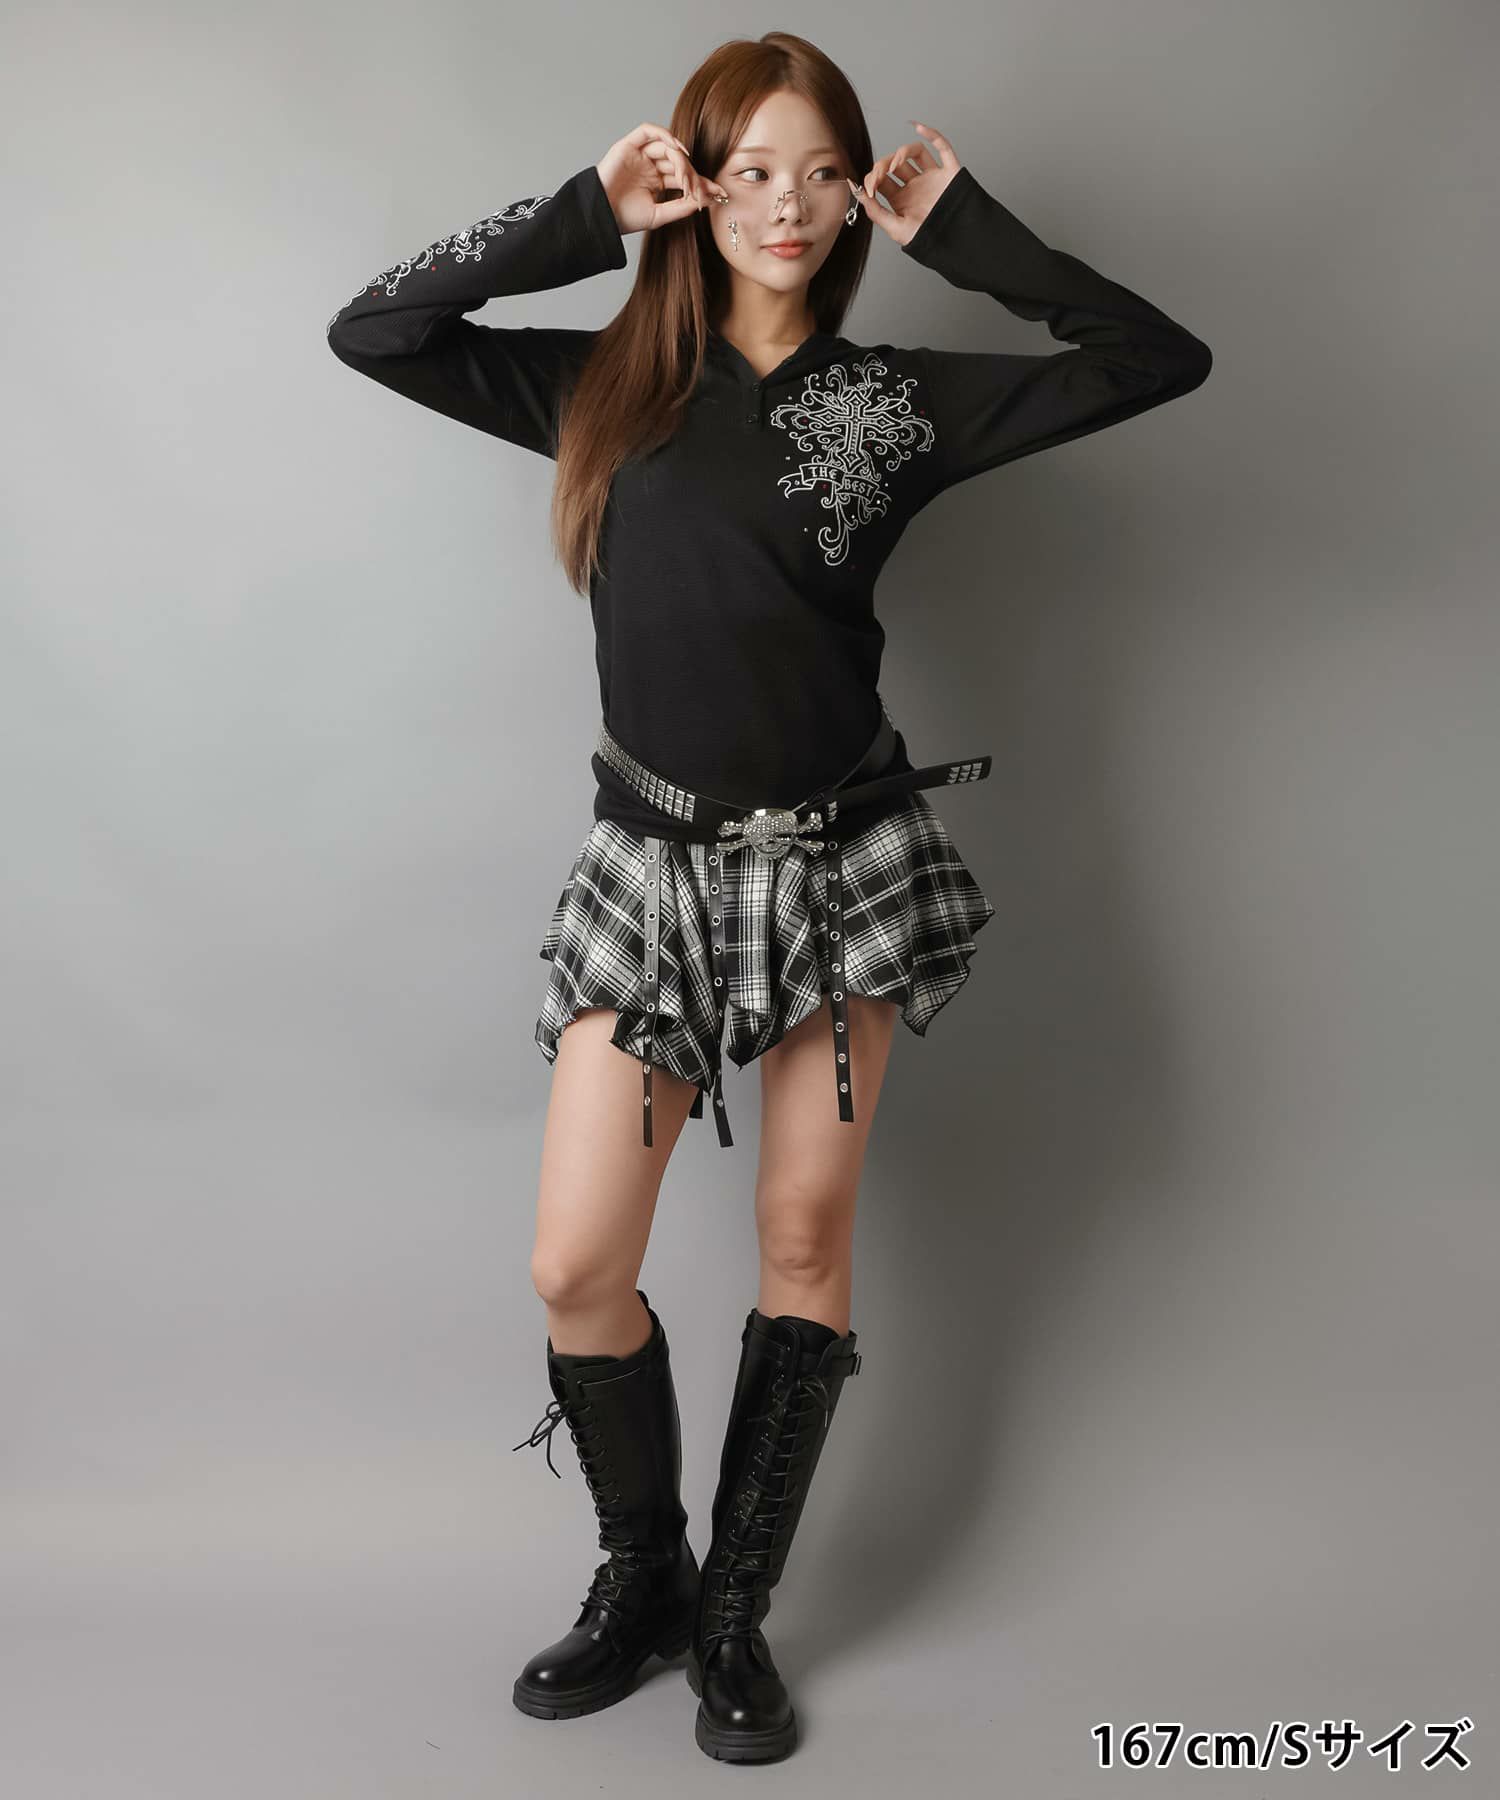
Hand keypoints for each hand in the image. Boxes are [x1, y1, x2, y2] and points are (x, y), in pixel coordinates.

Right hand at [596, 123, 728, 235]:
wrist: (600, 216)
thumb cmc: (624, 218)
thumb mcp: (659, 215)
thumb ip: (681, 207)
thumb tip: (706, 200)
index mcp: (656, 182)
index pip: (683, 177)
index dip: (700, 183)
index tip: (718, 192)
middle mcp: (649, 166)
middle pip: (678, 162)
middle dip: (692, 175)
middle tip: (699, 190)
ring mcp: (639, 155)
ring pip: (667, 148)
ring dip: (680, 161)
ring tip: (685, 179)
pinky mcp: (628, 145)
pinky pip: (648, 131)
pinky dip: (665, 135)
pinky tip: (677, 150)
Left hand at [847, 121, 961, 246]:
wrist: (955, 243)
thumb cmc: (928, 240)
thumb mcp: (896, 229)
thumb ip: (876, 211)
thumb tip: (858, 192)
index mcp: (902, 200)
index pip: (882, 179)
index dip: (872, 179)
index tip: (869, 188)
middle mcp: (916, 186)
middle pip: (895, 165)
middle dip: (883, 166)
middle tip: (879, 175)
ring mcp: (932, 177)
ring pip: (915, 153)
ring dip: (902, 152)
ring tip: (895, 164)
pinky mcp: (949, 172)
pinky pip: (943, 147)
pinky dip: (932, 134)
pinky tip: (918, 127)